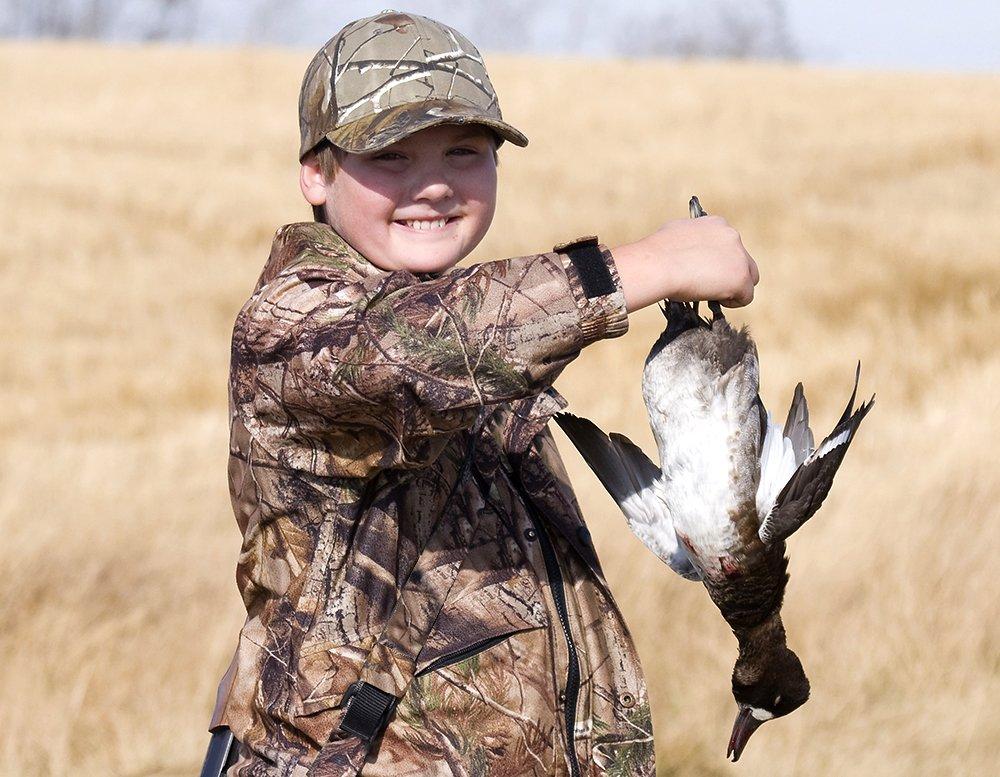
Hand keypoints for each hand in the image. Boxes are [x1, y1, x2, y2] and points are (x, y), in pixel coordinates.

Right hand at [611, 215, 759, 312]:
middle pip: (743, 260)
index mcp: (717, 224)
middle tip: (709, 285)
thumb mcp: (676, 234)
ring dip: (733, 287)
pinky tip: (716, 301)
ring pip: (748, 278)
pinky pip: (746, 296)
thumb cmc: (658, 253)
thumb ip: (690, 239)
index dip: (717, 260)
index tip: (703, 269)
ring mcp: (739, 257)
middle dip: (729, 273)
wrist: (658, 265)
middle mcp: (732, 236)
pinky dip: (733, 301)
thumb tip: (685, 249)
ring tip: (712, 294)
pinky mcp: (741, 278)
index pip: (727, 244)